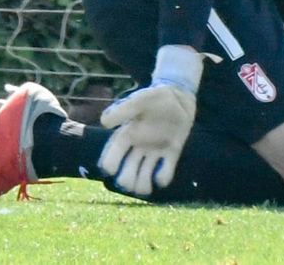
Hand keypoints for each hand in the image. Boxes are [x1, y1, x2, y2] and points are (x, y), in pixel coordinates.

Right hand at [98, 45, 201, 196]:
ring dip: (142, 186)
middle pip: (126, 173)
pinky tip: (161, 176)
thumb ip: (124, 110)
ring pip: (143, 177)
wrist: (179, 96)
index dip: (110, 165)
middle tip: (131, 181)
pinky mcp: (171, 154)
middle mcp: (138, 148)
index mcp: (127, 136)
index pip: (112, 157)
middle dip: (126, 181)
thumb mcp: (140, 100)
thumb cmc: (157, 97)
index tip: (110, 170)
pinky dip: (162, 178)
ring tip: (146, 186)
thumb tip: (104, 122)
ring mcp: (154, 152)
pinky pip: (165, 172)